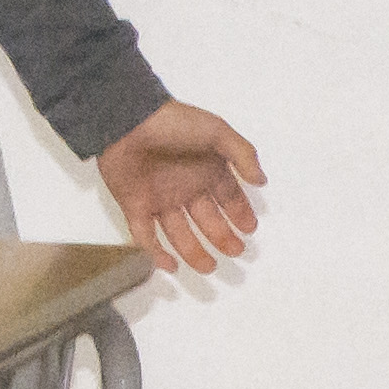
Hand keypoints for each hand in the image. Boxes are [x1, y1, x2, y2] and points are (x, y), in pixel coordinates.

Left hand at [95, 100, 264, 274]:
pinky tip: (172, 266)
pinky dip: (157, 253)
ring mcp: (159, 197)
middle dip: (222, 237)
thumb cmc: (172, 122)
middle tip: (235, 251)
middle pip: (207, 219)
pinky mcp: (135, 205)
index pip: (227, 197)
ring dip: (194, 251)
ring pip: (179, 233)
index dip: (239, 213)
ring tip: (209, 267)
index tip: (249, 228)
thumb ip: (242, 155)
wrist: (128, 121)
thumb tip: (261, 180)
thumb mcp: (216, 131)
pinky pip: (146, 236)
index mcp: (204, 168)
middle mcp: (184, 186)